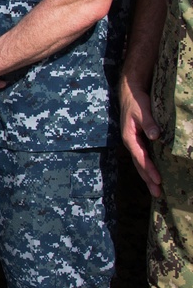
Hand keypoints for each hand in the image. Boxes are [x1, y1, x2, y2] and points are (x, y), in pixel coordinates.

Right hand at [120, 79, 162, 196]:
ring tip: (156, 190)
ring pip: (140, 164)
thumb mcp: (143, 110)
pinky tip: (153, 175)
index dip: (149, 169)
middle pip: (139, 165)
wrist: (129, 94)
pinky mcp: (138, 141)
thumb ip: (148, 123)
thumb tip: (154, 136)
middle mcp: (130, 143)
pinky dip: (147, 168)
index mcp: (129, 137)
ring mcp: (133, 143)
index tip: (158, 180)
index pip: (140, 157)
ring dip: (147, 177)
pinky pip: (142, 158)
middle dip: (148, 180)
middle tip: (158, 194)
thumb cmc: (136, 101)